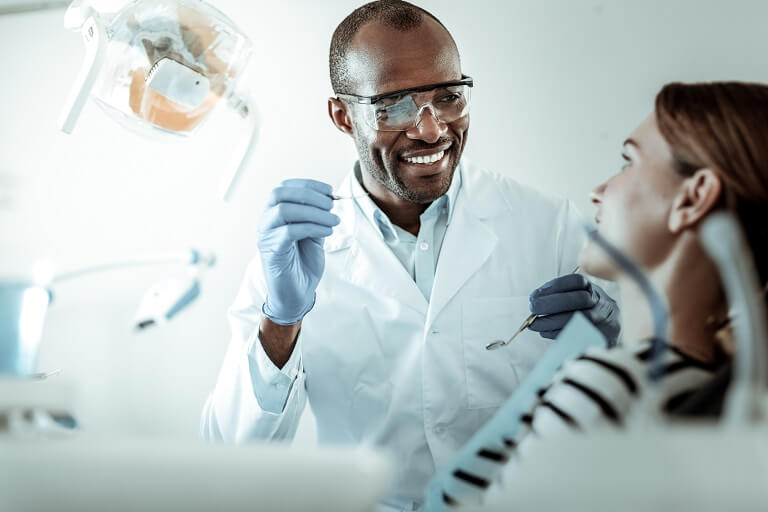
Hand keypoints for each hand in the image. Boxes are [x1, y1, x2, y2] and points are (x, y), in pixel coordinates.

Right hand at [258, 179, 339, 324]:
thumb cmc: (302, 264)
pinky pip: (289, 232)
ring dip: (313, 212)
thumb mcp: (313, 234)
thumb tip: (329, 200)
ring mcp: (266, 236)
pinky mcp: (272, 251)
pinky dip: (311, 228)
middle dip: (308, 195)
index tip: (329, 191)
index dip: (308, 185)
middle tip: (330, 205)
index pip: (285, 188)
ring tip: (333, 221)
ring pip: (283, 211)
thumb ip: (316, 217)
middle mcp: (266, 222)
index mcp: (274, 214)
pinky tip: (326, 233)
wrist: (297, 293)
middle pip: (279, 194)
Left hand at [528, 274, 619, 345]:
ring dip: (551, 321)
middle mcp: (602, 303)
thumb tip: (535, 299)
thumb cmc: (586, 311)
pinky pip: (578, 336)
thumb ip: (558, 296)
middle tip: (533, 308)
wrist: (610, 331)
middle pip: (578, 299)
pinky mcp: (602, 338)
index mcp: (593, 289)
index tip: (535, 295)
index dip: (554, 286)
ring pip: (578, 319)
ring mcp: (604, 321)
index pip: (576, 281)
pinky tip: (546, 332)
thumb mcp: (577, 297)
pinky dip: (558, 334)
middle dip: (551, 303)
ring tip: (535, 323)